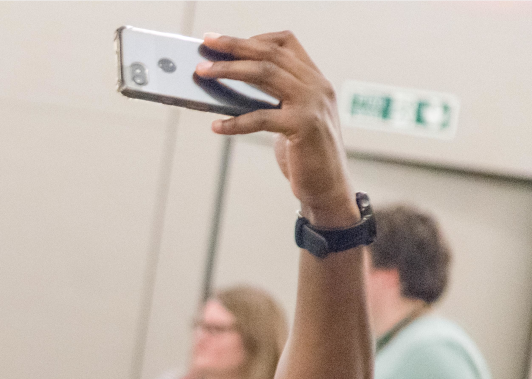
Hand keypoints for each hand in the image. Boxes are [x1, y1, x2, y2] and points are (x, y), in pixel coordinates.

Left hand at [198, 32, 358, 227]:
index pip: (286, 43)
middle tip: (207, 44)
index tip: (224, 40)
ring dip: (229, 71)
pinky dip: (235, 122)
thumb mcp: (291, 120)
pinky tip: (216, 126)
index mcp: (315, 79)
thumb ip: (273, 101)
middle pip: (270, 54)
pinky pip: (261, 117)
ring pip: (264, 74)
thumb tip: (229, 91)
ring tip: (203, 74)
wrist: (328, 188)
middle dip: (235, 46)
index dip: (254, 38)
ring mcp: (311, 104)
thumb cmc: (305, 155)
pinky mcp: (302, 127)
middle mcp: (316, 85)